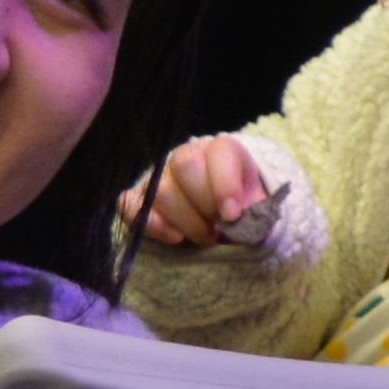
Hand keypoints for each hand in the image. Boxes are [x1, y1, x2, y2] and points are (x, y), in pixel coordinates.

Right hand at [118, 132, 280, 252]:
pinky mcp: (138, 200)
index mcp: (222, 152)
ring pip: (160, 189)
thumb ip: (257, 214)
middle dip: (205, 205)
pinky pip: (129, 204)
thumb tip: (244, 222)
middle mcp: (187, 157)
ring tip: (205, 237)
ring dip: (186, 221)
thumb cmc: (243, 213)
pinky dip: (150, 223)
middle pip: (184, 165)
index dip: (225, 183)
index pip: (219, 150)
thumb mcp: (258, 210)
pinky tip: (174, 238)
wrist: (221, 223)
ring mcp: (159, 177)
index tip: (233, 215)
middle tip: (219, 228)